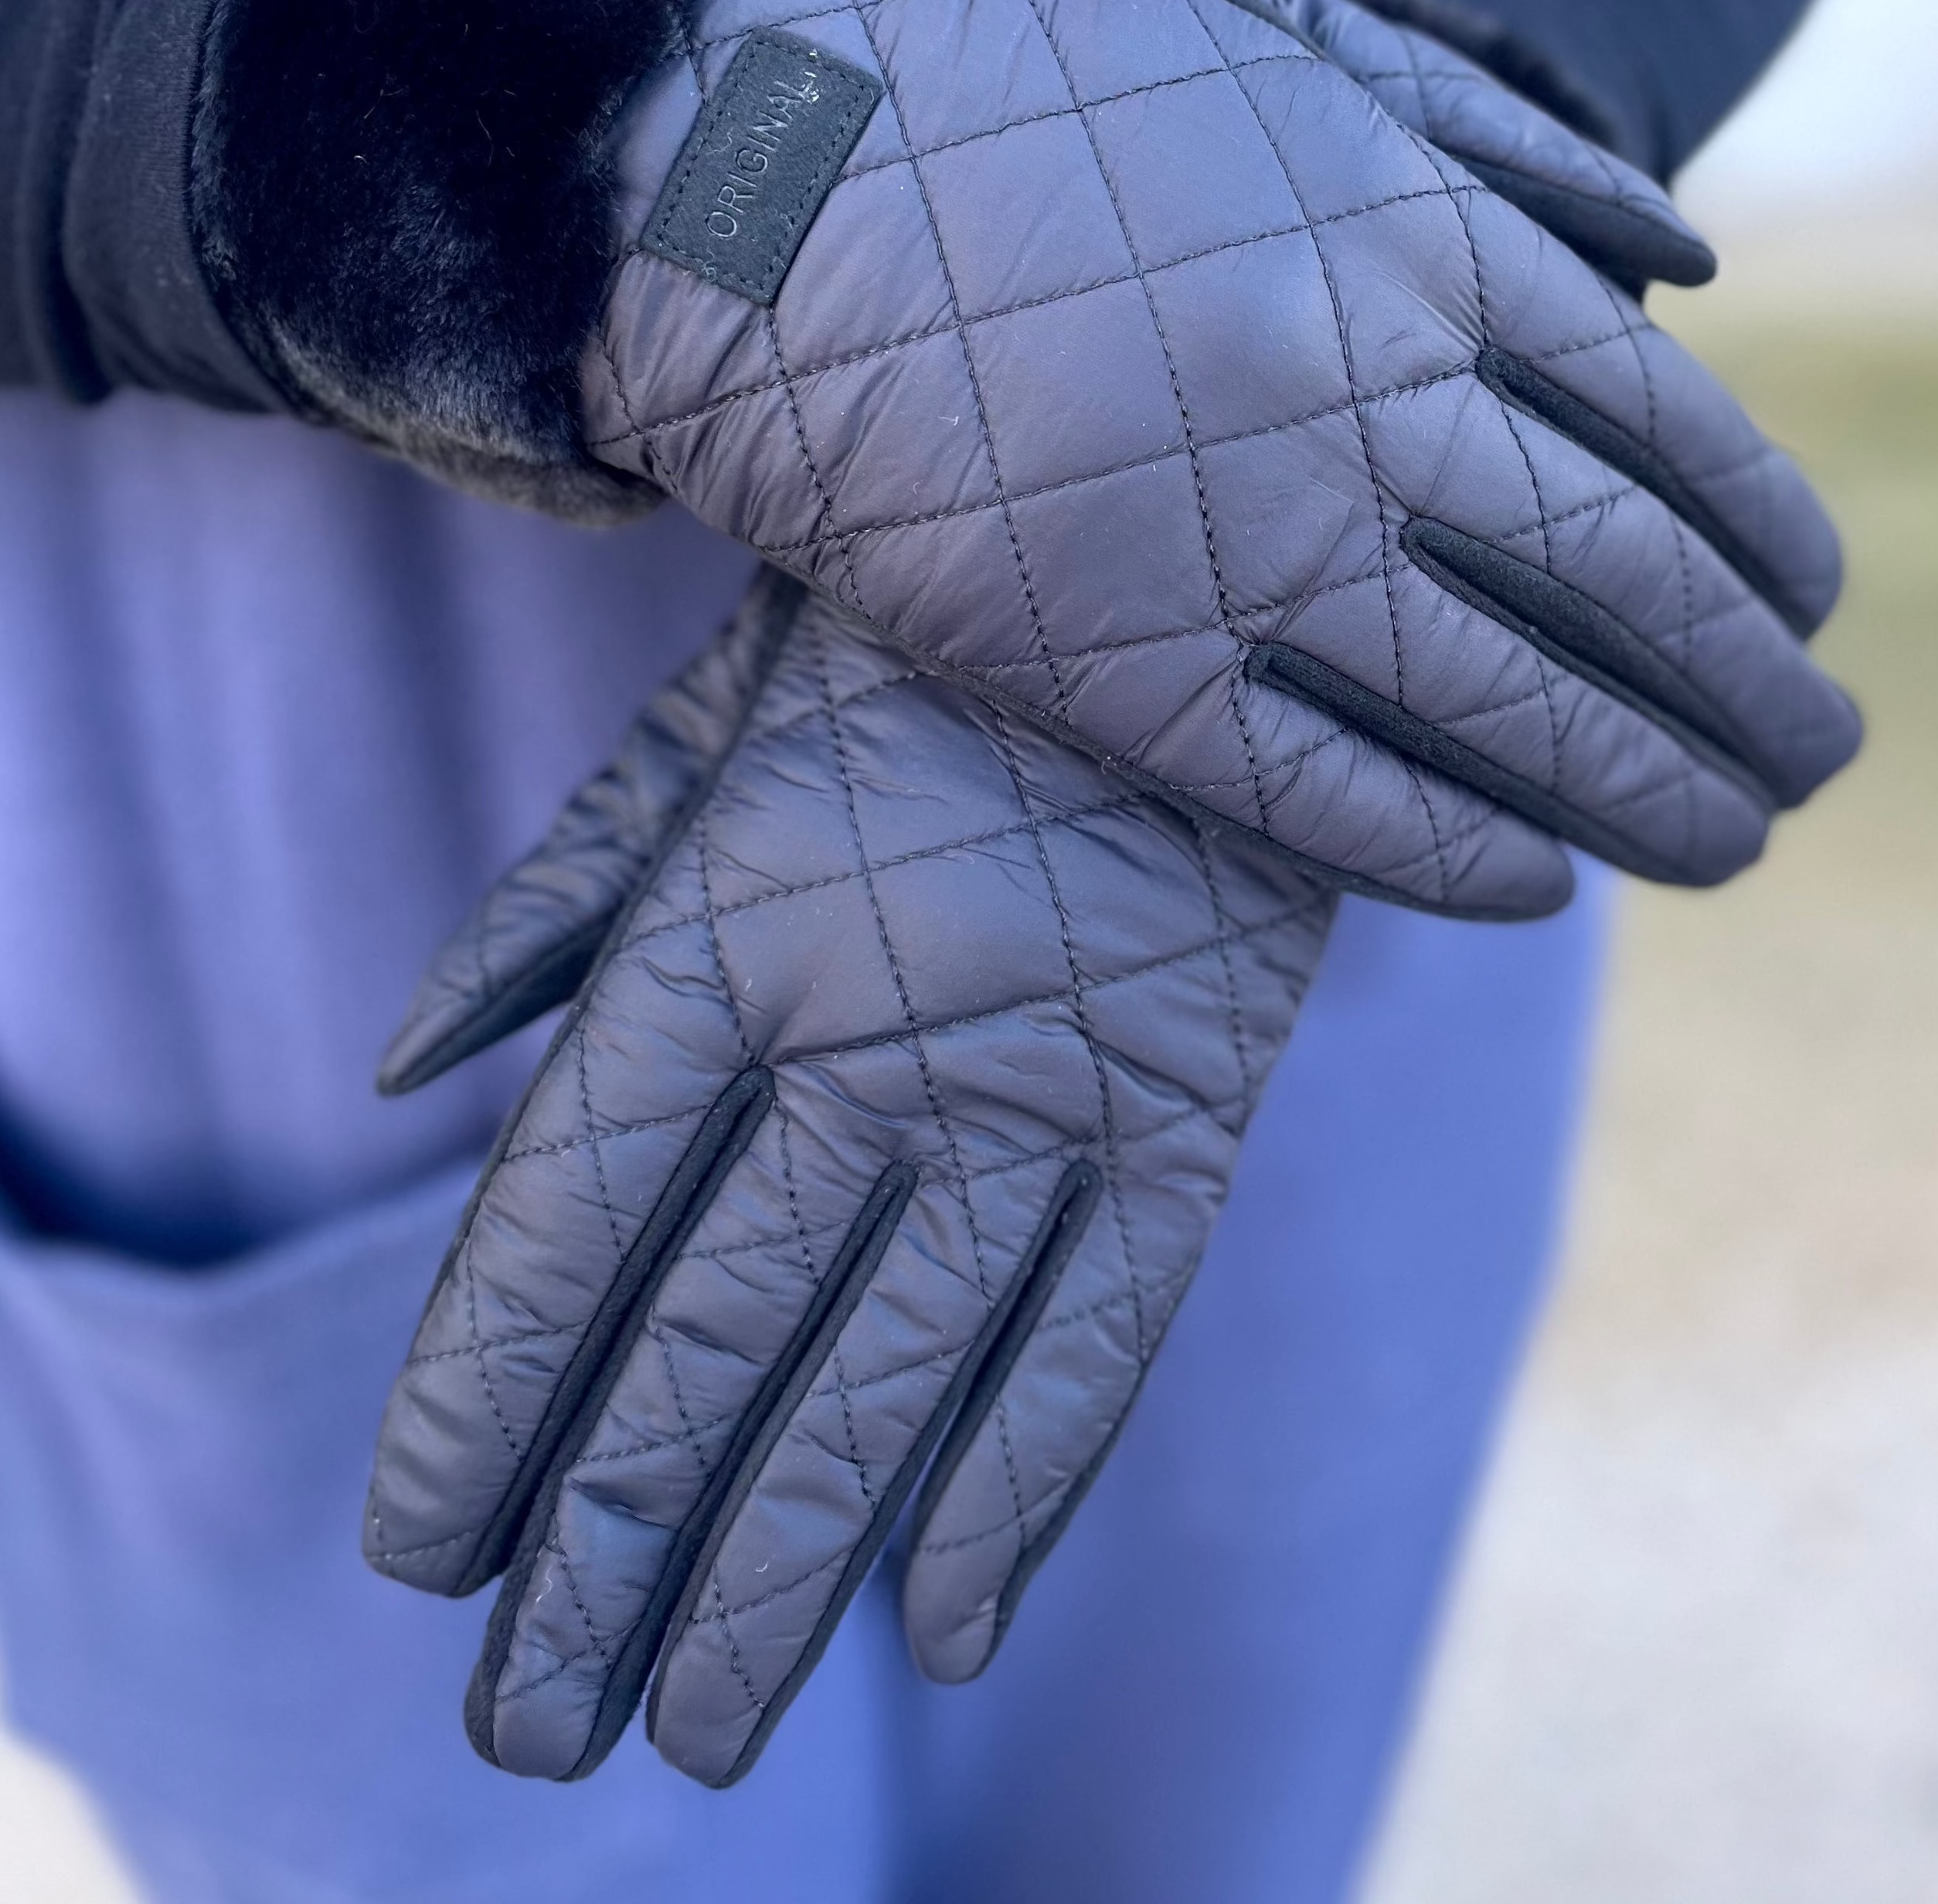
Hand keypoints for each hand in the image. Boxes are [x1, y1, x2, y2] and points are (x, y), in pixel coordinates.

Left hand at [365, 574, 1330, 1785]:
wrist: (1206, 534)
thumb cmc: (916, 630)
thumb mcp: (705, 718)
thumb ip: (556, 899)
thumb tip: (395, 1076)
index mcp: (724, 929)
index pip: (559, 1224)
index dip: (474, 1409)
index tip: (416, 1555)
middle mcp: (869, 1033)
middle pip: (705, 1347)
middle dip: (603, 1558)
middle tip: (530, 1733)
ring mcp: (1046, 1081)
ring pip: (890, 1386)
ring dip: (782, 1578)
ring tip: (693, 1739)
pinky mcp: (1196, 1106)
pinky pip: (1101, 1338)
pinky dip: (1022, 1491)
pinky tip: (943, 1625)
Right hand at [585, 0, 1857, 915]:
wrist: (744, 154)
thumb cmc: (1011, 78)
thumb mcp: (1276, 36)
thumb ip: (1494, 133)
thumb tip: (1685, 261)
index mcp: (1411, 234)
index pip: (1663, 429)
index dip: (1763, 535)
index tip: (1813, 606)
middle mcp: (1359, 389)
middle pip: (1624, 581)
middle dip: (1749, 689)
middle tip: (1818, 757)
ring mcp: (1236, 532)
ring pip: (1512, 708)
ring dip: (1651, 790)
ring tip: (1726, 843)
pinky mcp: (1108, 660)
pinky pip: (1330, 792)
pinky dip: (1455, 850)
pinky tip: (1530, 881)